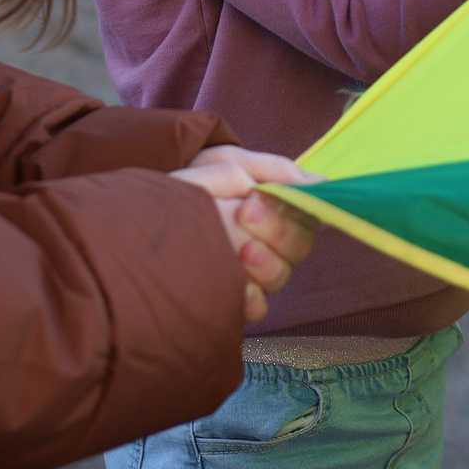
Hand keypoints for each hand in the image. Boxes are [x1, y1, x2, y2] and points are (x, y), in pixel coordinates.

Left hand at [170, 146, 319, 321]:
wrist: (148, 205)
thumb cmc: (193, 178)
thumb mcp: (227, 162)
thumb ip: (273, 171)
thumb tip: (320, 183)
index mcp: (274, 209)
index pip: (305, 217)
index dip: (289, 212)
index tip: (253, 199)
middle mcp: (268, 241)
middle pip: (298, 247)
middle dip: (275, 231)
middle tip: (241, 214)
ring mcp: (250, 271)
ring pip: (280, 276)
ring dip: (266, 264)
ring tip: (239, 253)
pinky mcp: (232, 296)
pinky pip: (258, 307)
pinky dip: (251, 299)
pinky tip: (236, 289)